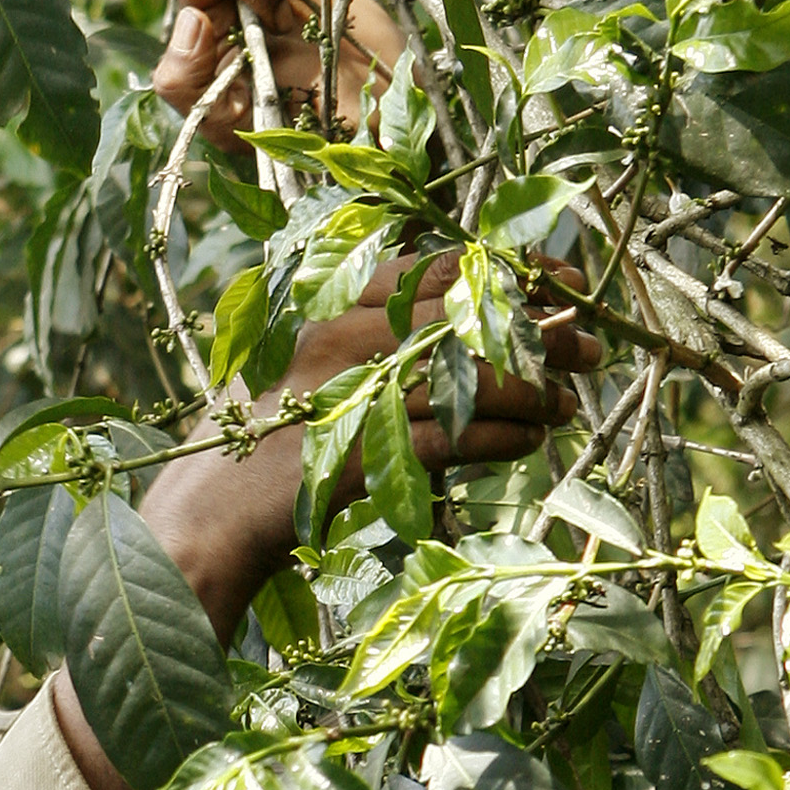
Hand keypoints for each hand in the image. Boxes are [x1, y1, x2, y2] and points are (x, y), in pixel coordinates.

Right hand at [49, 259, 589, 789]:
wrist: (199, 523)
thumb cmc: (259, 455)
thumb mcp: (313, 383)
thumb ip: (376, 352)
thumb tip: (462, 337)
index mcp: (328, 309)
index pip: (434, 266)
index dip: (507, 266)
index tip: (561, 275)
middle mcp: (339, 341)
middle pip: (464, 315)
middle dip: (538, 327)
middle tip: (590, 345)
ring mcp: (346, 398)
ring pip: (468, 379)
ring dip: (533, 390)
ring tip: (569, 406)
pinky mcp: (355, 456)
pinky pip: (452, 438)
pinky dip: (504, 437)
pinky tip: (535, 442)